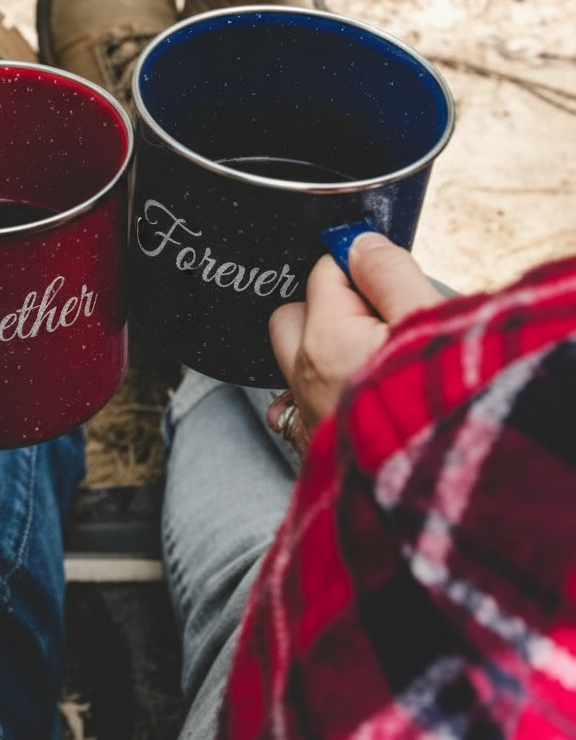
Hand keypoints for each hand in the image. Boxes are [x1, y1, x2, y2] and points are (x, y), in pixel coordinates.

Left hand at [266, 233, 442, 453]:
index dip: (359, 269)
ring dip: (319, 348)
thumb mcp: (430, 324)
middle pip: (292, 314)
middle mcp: (304, 376)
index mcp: (326, 339)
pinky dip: (318, 389)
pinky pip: (297, 402)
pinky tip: (352, 392)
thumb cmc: (446, 408)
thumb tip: (360, 243)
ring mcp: (306, 414)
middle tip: (376, 315)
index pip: (323, 272)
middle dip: (324, 305)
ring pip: (292, 360)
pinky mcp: (314, 447)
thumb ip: (389, 275)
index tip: (388, 278)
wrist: (448, 496)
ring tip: (370, 354)